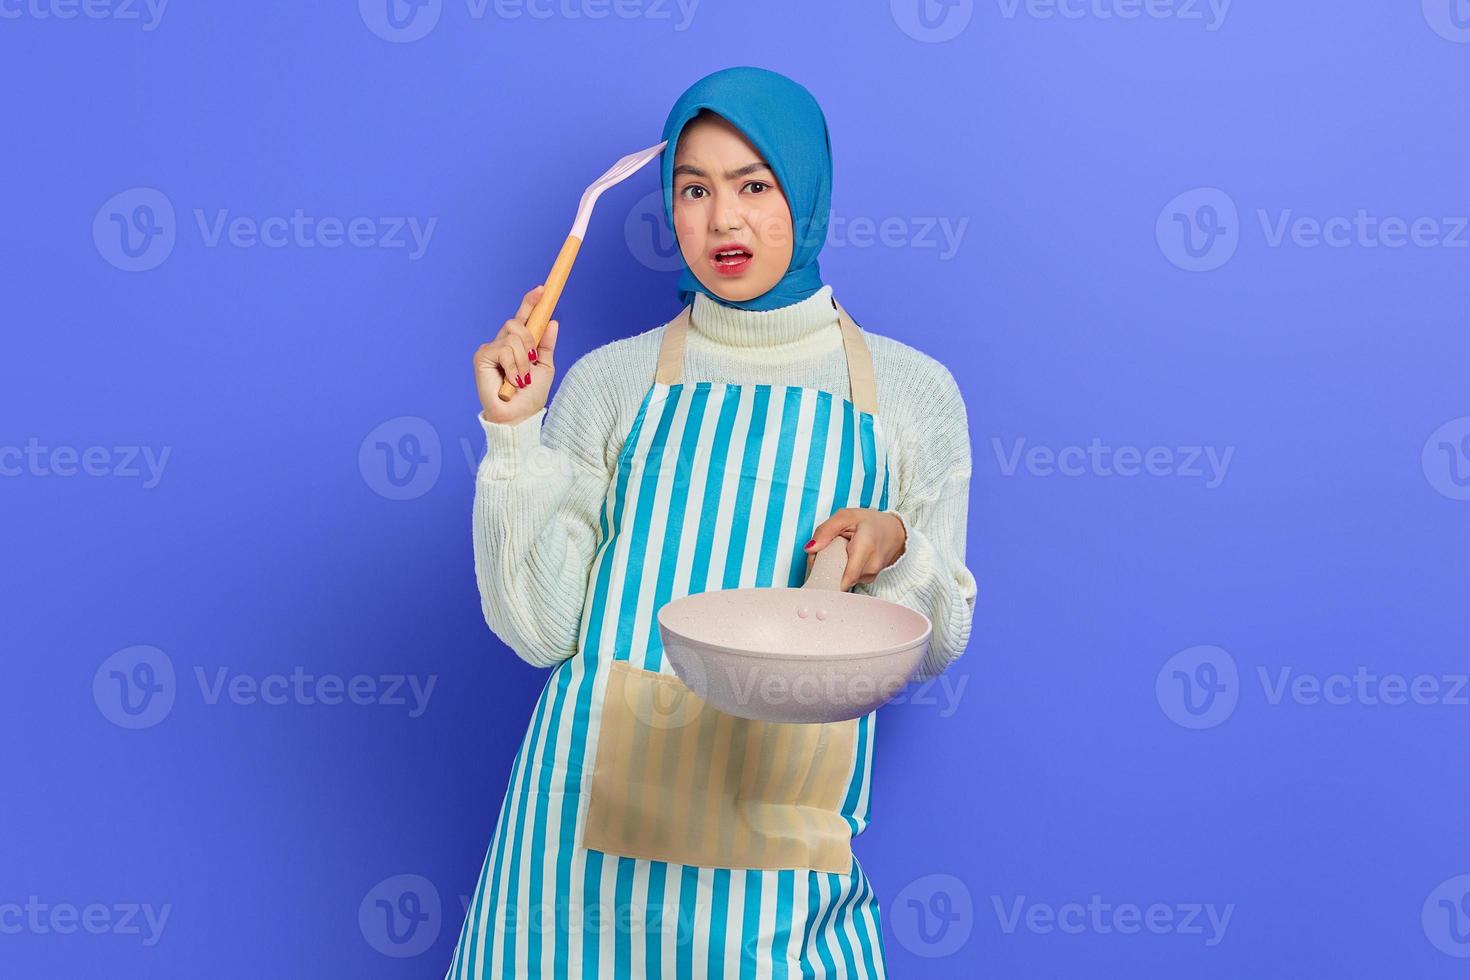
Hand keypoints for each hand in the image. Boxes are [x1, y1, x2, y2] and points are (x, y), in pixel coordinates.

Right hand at [474, 283, 558, 424]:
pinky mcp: (482, 356)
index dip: (530, 303)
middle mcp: (502, 344)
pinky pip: (505, 349)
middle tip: (532, 361)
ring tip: (520, 379)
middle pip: (517, 323)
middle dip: (530, 341)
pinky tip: (511, 381)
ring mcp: (491, 349)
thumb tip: (552, 321)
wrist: (519, 416)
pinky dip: (514, 367)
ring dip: (524, 361)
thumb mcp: (545, 367)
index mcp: (518, 345)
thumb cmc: (530, 397)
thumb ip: (546, 344)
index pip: (522, 319)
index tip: (542, 290)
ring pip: (513, 336)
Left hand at [804, 508, 907, 590]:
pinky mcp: (869, 579)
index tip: (815, 571)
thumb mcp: (846, 516)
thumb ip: (826, 530)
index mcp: (865, 548)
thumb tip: (810, 549)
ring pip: (842, 580)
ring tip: (837, 553)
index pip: (844, 579)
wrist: (896, 532)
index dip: (826, 579)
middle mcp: (870, 566)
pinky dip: (842, 571)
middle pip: (838, 579)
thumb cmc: (871, 523)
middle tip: (821, 555)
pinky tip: (845, 559)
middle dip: (825, 570)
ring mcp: (871, 575)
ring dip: (833, 570)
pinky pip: (849, 579)